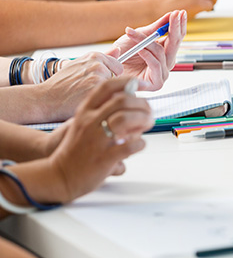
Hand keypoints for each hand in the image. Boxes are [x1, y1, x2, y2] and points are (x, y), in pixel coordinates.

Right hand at [37, 53, 121, 121]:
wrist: (46, 99)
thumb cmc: (62, 85)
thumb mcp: (80, 65)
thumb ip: (103, 57)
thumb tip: (118, 49)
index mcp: (95, 56)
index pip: (118, 68)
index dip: (109, 78)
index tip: (96, 82)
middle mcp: (98, 64)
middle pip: (118, 80)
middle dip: (109, 87)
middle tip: (89, 91)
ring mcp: (98, 76)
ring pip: (115, 90)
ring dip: (107, 96)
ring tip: (87, 96)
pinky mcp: (97, 90)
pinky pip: (111, 99)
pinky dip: (103, 103)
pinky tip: (88, 102)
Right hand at [48, 77, 153, 202]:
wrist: (58, 176)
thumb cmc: (75, 149)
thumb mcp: (83, 123)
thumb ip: (103, 112)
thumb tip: (130, 101)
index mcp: (85, 112)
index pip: (107, 87)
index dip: (127, 82)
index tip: (141, 84)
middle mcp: (89, 122)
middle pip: (121, 101)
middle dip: (142, 104)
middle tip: (149, 111)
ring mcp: (96, 140)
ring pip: (124, 119)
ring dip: (142, 119)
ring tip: (148, 124)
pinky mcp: (103, 158)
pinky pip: (128, 146)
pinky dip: (139, 143)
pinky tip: (139, 144)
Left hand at [107, 9, 186, 90]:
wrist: (108, 70)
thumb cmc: (121, 55)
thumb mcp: (138, 36)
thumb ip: (155, 28)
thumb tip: (169, 15)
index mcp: (165, 52)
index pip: (176, 38)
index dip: (179, 25)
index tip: (180, 12)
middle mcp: (166, 62)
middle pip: (176, 44)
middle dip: (176, 28)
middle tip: (176, 15)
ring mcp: (163, 73)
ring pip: (162, 52)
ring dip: (147, 41)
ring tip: (131, 34)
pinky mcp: (157, 83)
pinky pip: (156, 65)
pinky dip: (147, 55)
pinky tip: (139, 49)